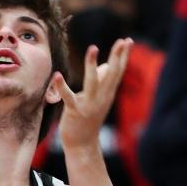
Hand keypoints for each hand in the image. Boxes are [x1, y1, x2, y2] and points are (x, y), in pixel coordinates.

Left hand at [54, 38, 132, 152]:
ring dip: (92, 65)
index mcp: (107, 93)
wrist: (82, 145)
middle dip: (117, 57)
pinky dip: (62, 87)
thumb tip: (106, 64)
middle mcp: (101, 97)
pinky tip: (57, 75)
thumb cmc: (88, 118)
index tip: (128, 40)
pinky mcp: (74, 111)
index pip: (117, 71)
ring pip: (92, 82)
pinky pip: (68, 97)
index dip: (123, 56)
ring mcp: (89, 104)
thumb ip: (102, 81)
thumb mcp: (98, 98)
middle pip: (111, 74)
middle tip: (122, 41)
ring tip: (93, 48)